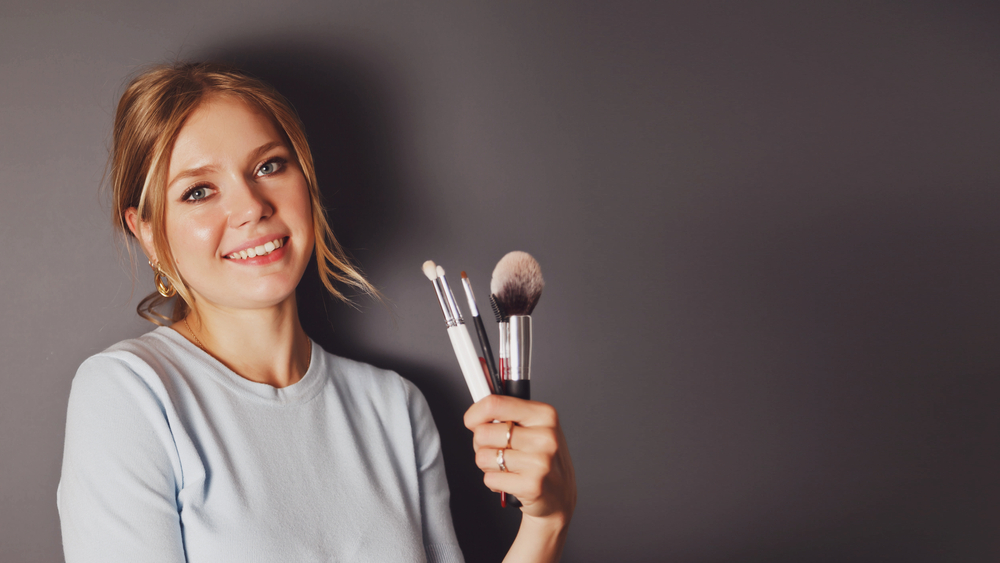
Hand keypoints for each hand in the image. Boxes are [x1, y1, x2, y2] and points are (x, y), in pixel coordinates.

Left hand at [464, 395, 576, 525]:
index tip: (472, 421)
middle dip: (481, 444)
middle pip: (483, 433)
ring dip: (488, 465)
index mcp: (544, 415)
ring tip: (506, 466)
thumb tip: (478, 405)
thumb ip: (507, 413)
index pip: (494, 404)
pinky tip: (511, 481)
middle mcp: (544, 436)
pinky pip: (490, 479)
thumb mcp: (533, 427)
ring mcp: (539, 462)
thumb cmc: (541, 458)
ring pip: (483, 457)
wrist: (560, 495)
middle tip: (497, 450)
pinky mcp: (531, 486)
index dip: (475, 414)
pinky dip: (494, 482)